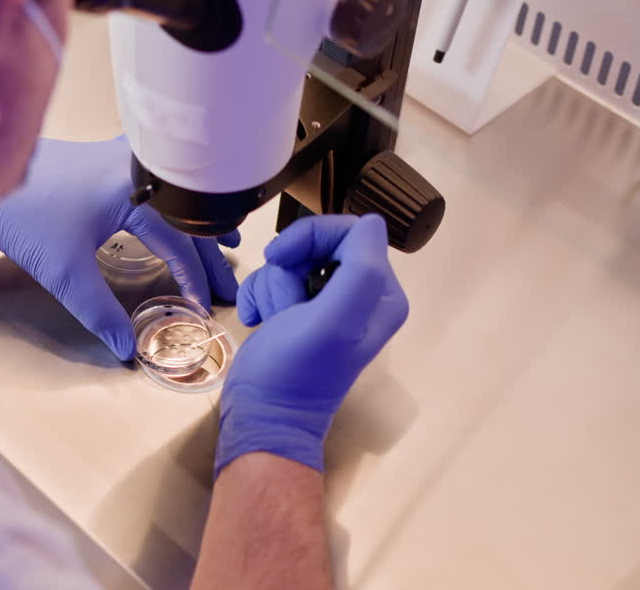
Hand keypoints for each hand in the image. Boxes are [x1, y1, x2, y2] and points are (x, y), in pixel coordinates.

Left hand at [0, 137, 239, 360]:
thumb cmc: (23, 216)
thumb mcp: (66, 273)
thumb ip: (101, 312)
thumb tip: (127, 348)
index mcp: (135, 191)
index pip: (179, 243)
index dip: (194, 280)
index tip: (204, 308)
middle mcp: (135, 167)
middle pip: (186, 218)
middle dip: (210, 256)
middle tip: (229, 287)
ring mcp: (119, 157)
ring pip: (174, 197)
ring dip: (197, 224)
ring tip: (226, 244)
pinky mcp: (102, 157)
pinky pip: (155, 181)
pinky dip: (174, 203)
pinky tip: (175, 209)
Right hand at [216, 214, 408, 474]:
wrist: (261, 417)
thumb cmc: (295, 372)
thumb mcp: (333, 321)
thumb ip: (361, 270)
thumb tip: (369, 221)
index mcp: (381, 295)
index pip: (352, 232)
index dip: (312, 236)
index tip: (280, 258)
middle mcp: (360, 296)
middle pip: (317, 243)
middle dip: (288, 268)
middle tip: (282, 304)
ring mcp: (326, 304)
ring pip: (290, 261)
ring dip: (270, 286)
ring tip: (271, 320)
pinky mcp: (296, 312)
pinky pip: (274, 279)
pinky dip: (259, 297)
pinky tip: (258, 321)